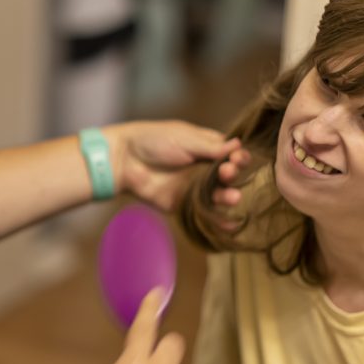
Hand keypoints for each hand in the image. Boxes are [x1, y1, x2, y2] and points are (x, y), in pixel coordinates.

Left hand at [106, 121, 240, 210]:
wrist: (125, 160)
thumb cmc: (154, 141)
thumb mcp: (185, 138)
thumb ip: (211, 147)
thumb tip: (238, 146)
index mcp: (206, 147)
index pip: (231, 153)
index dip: (238, 156)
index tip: (238, 158)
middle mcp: (203, 168)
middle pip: (228, 175)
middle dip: (232, 174)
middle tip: (227, 173)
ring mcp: (194, 187)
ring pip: (219, 194)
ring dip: (228, 196)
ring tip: (232, 197)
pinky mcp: (184, 204)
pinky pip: (204, 212)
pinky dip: (218, 220)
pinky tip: (231, 224)